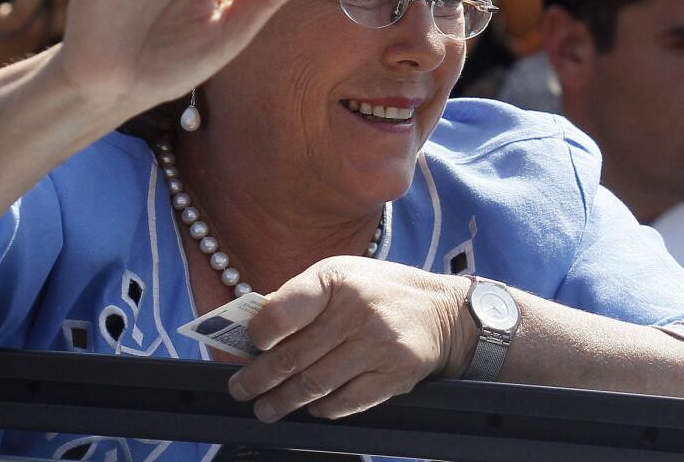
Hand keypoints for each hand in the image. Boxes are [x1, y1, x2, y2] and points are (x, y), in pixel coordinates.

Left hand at [227, 257, 472, 421]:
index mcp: (336, 280)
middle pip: (295, 356)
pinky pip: (347, 402)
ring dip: (284, 402)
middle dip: (259, 379)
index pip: (283, 312)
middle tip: (241, 390)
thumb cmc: (377, 291)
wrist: (442, 311)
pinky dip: (323, 409)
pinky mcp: (395, 376)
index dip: (258, 335)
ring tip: (266, 408)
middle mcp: (357, 311)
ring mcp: (378, 346)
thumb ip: (300, 298)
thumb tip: (256, 330)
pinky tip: (310, 409)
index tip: (248, 347)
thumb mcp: (339, 275)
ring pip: (316, 384)